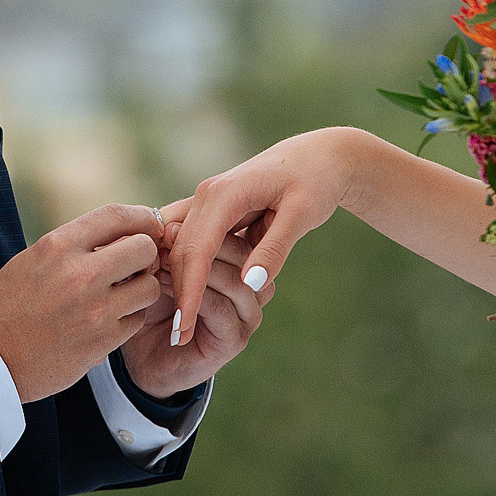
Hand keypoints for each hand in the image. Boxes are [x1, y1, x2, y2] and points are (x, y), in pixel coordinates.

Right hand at [0, 203, 165, 401]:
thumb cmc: (7, 307)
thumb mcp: (31, 261)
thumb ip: (72, 246)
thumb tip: (117, 236)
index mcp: (57, 246)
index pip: (116, 215)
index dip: (141, 217)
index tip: (148, 225)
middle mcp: (80, 273)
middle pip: (144, 249)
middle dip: (144, 256)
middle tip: (134, 266)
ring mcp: (95, 309)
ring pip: (149, 287)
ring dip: (140, 290)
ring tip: (120, 296)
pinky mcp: (103, 340)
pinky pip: (137, 319)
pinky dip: (129, 318)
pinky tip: (109, 320)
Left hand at [117, 224, 274, 396]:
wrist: (143, 356)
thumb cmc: (153, 303)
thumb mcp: (160, 264)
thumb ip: (170, 243)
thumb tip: (164, 219)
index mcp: (242, 262)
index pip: (238, 232)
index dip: (204, 225)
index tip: (166, 226)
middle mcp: (252, 287)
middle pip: (244, 253)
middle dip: (202, 245)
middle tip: (165, 242)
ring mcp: (248, 314)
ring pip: (236, 280)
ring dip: (197, 271)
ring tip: (161, 266)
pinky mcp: (235, 339)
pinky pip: (222, 309)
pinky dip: (193, 298)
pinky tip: (165, 290)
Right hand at [161, 128, 361, 346]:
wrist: (320, 156)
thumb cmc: (315, 182)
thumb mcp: (302, 215)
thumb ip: (274, 249)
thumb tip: (249, 283)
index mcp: (225, 195)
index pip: (197, 251)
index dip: (189, 292)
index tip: (185, 329)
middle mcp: (207, 195)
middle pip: (181, 251)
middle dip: (178, 294)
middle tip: (179, 338)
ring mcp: (206, 200)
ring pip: (180, 247)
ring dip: (176, 283)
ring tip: (179, 326)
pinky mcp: (212, 209)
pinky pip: (189, 241)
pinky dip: (185, 268)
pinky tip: (183, 298)